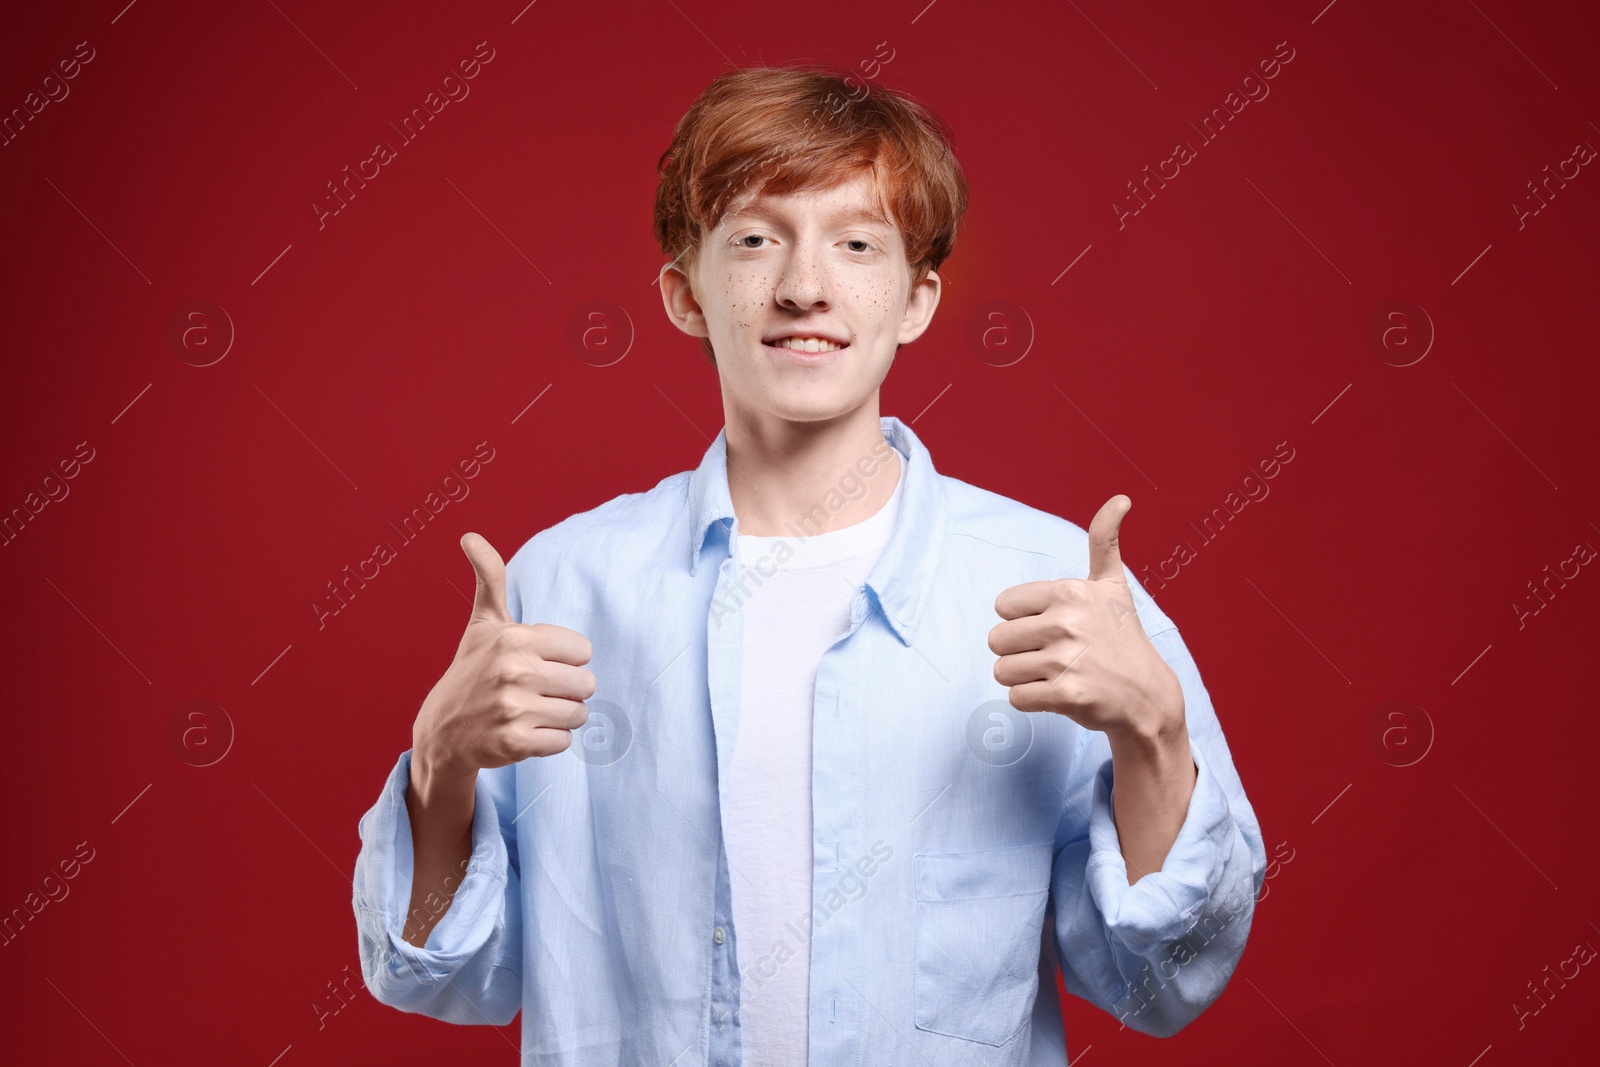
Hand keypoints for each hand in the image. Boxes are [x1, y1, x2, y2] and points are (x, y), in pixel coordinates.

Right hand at [412, 532, 595, 775]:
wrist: (442, 730)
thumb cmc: (472, 670)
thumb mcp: (483, 623)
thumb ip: (491, 579)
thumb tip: (470, 536)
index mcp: (515, 638)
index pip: (583, 650)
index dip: (565, 659)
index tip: (537, 663)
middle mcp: (514, 671)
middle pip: (587, 684)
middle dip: (567, 691)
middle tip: (534, 691)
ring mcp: (514, 709)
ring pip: (579, 714)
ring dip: (559, 717)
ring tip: (529, 711)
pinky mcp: (515, 744)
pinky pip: (563, 742)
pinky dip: (549, 741)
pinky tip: (523, 732)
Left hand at [988, 495, 1183, 741]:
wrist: (1148, 695)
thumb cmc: (1121, 637)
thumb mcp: (1113, 585)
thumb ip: (1104, 541)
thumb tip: (1121, 498)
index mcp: (1070, 590)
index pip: (1002, 606)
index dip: (1022, 620)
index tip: (1054, 627)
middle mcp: (1067, 621)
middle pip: (996, 639)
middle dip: (1019, 651)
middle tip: (1054, 655)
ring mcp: (1067, 659)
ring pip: (1002, 670)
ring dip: (1023, 678)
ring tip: (1056, 674)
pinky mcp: (1067, 695)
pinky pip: (1015, 698)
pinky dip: (1031, 700)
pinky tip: (1059, 694)